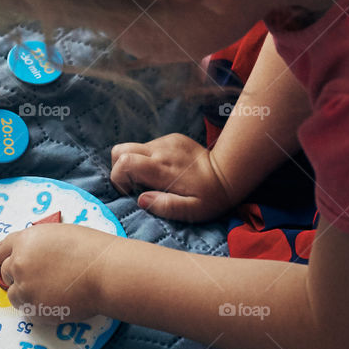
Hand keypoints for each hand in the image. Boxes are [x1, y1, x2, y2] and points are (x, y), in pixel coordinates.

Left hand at [0, 224, 114, 318]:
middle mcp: (19, 263)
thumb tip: (33, 258)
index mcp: (25, 240)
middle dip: (19, 275)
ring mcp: (25, 287)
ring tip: (53, 288)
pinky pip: (27, 309)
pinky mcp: (34, 307)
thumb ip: (38, 246)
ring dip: (27, 292)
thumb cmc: (89, 249)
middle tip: (41, 276)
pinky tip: (56, 299)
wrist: (104, 272)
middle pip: (7, 273)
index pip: (0, 249)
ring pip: (15, 293)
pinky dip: (37, 306)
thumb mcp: (58, 235)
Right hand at [110, 133, 233, 221]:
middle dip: (119, 168)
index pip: (124, 162)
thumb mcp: (193, 211)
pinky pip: (149, 146)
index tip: (129, 191)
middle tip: (134, 185)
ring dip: (135, 164)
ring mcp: (166, 142)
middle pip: (120, 150)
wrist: (231, 172)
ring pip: (134, 148)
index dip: (118, 178)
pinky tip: (165, 170)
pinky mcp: (172, 138)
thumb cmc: (212, 196)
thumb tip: (141, 200)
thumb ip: (166, 206)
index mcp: (162, 169)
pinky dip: (148, 158)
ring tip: (152, 180)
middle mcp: (160, 151)